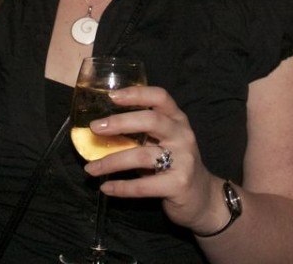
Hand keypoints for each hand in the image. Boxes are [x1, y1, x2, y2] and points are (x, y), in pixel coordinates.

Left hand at [80, 85, 223, 235]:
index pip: (160, 97)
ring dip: (111, 162)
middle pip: (151, 120)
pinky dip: (121, 187)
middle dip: (120, 123)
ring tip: (90, 169)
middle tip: (95, 128)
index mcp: (177, 120)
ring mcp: (183, 160)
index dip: (136, 94)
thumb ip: (142, 133)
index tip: (112, 96)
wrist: (203, 198)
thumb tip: (101, 129)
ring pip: (142, 155)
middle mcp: (182, 135)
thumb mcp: (164, 142)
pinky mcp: (179, 184)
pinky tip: (106, 188)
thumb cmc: (175, 165)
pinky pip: (144, 186)